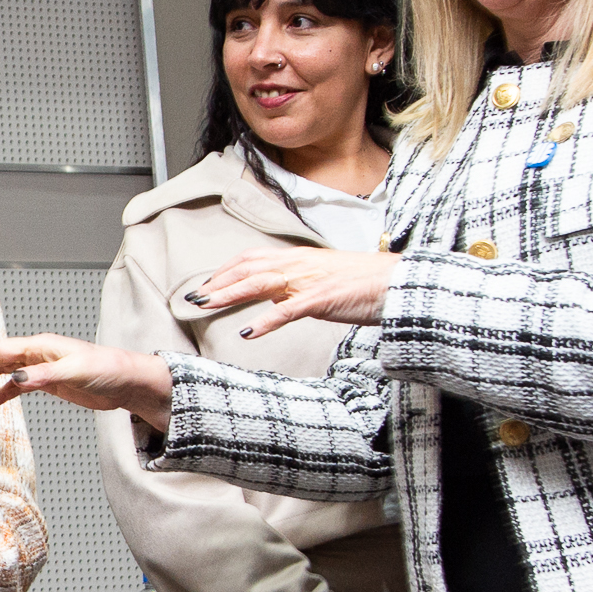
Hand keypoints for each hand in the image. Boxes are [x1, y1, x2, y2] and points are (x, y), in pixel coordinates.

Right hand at [0, 335, 173, 430]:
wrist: (128, 382)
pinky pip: (16, 386)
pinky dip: (0, 392)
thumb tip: (15, 379)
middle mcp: (37, 353)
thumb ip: (43, 376)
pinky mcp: (48, 382)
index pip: (1, 352)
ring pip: (3, 371)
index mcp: (41, 345)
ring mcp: (41, 367)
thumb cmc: (107, 369)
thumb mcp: (75, 372)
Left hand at [193, 247, 399, 335]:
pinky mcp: (322, 299)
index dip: (225, 271)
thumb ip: (298, 287)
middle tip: (193, 298)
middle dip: (217, 282)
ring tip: (205, 307)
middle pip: (247, 268)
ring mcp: (310, 281)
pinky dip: (265, 321)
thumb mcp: (324, 281)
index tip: (205, 286)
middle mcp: (299, 264)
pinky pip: (287, 310)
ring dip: (228, 294)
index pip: (251, 259)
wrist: (399, 283)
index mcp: (299, 259)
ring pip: (259, 283)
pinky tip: (248, 332)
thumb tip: (276, 298)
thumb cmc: (367, 284)